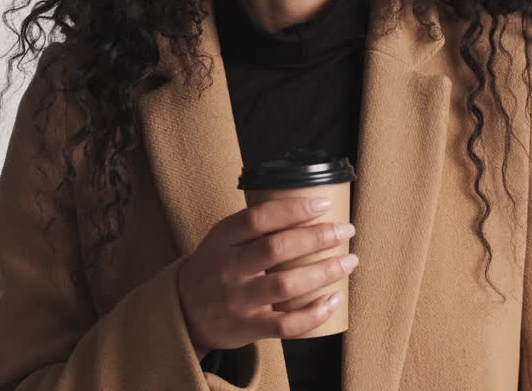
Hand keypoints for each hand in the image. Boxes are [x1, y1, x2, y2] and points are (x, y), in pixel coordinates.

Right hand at [177, 196, 358, 354]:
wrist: (182, 313)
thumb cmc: (214, 268)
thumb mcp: (221, 240)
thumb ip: (254, 227)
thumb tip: (307, 206)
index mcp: (222, 239)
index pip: (258, 218)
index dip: (293, 209)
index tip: (323, 204)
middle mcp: (228, 269)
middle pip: (276, 249)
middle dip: (318, 237)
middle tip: (346, 230)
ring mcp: (237, 300)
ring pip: (285, 285)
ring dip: (324, 272)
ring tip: (349, 261)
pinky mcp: (247, 328)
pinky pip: (286, 324)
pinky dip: (314, 314)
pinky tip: (333, 301)